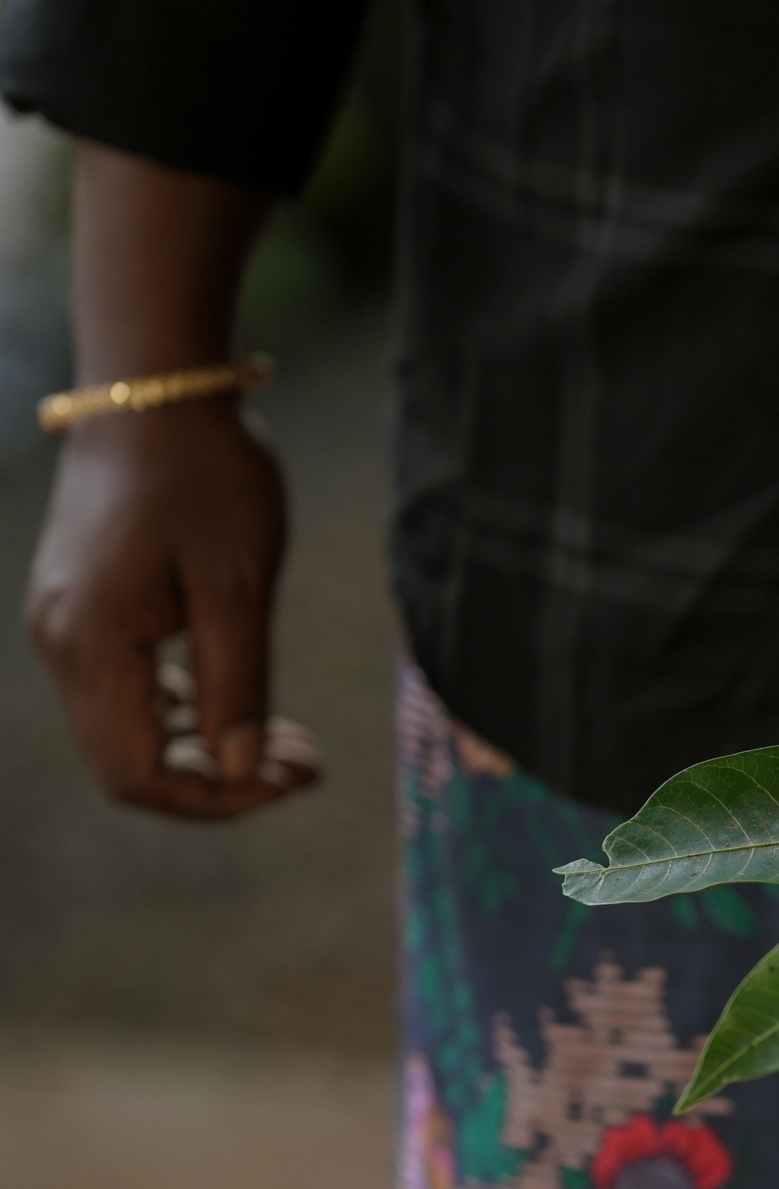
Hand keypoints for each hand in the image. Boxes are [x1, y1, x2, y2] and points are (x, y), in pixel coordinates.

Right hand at [25, 399, 319, 817]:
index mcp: (92, 642)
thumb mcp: (240, 586)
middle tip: (306, 762)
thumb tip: (243, 771)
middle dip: (223, 780)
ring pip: (129, 734)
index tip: (292, 779)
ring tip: (293, 740)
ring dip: (211, 753)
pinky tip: (246, 705)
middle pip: (130, 766)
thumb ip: (238, 686)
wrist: (155, 389)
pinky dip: (188, 715)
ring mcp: (65, 625)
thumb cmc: (206, 476)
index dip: (218, 799)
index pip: (138, 775)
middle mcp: (61, 641)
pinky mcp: (85, 608)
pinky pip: (128, 693)